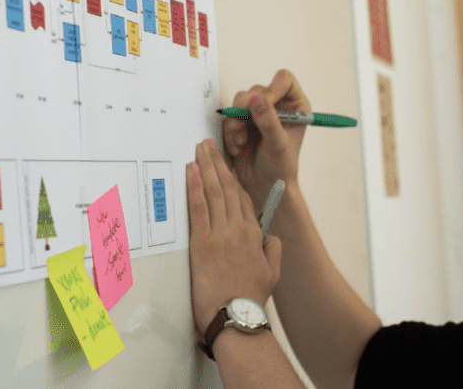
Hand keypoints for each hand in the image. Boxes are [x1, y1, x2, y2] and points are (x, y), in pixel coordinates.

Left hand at [187, 138, 281, 334]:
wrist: (237, 316)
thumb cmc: (251, 299)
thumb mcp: (272, 272)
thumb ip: (272, 249)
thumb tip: (268, 235)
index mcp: (254, 234)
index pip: (242, 198)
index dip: (232, 178)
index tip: (224, 164)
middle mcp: (238, 229)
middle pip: (227, 188)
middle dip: (217, 164)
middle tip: (208, 146)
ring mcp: (220, 234)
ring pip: (213, 192)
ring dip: (205, 167)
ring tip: (199, 150)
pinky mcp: (202, 242)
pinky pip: (198, 206)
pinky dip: (194, 186)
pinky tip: (190, 171)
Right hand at [222, 69, 309, 209]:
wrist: (266, 187)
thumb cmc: (281, 169)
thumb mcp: (278, 145)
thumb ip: (269, 121)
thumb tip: (259, 99)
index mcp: (295, 106)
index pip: (283, 80)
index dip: (271, 90)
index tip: (262, 106)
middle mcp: (277, 106)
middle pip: (256, 90)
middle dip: (245, 111)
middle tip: (243, 130)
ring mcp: (259, 113)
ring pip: (239, 101)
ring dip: (236, 123)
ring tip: (241, 142)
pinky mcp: (244, 122)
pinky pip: (230, 116)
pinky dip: (230, 132)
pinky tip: (238, 147)